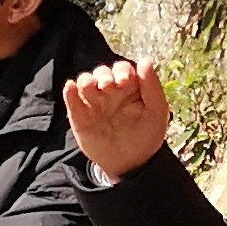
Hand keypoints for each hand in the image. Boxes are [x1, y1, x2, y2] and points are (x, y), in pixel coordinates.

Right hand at [65, 58, 171, 180]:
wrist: (130, 165)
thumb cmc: (146, 136)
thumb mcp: (156, 112)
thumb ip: (152, 86)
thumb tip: (145, 60)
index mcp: (129, 88)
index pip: (122, 69)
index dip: (122, 70)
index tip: (124, 81)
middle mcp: (109, 92)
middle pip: (102, 73)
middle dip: (103, 75)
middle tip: (107, 85)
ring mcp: (93, 103)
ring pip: (85, 82)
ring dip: (86, 80)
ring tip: (90, 86)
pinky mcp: (79, 116)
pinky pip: (72, 100)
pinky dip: (70, 92)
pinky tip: (71, 88)